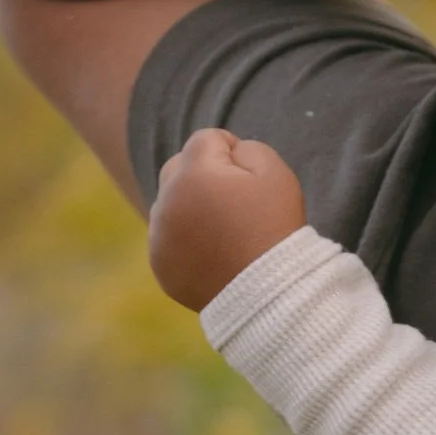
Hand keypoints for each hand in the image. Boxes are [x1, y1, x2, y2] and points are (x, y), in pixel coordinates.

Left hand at [149, 130, 307, 311]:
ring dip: (190, 208)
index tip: (251, 182)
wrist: (270, 294)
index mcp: (194, 173)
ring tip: (223, 233)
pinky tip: (212, 254)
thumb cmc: (276, 230)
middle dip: (203, 177)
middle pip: (178, 167)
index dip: (234, 153)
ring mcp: (159, 234)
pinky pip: (166, 238)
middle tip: (234, 206)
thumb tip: (227, 151)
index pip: (207, 140)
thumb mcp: (276, 174)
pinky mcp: (159, 263)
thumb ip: (247, 148)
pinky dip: (184, 241)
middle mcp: (167, 200)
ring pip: (169, 203)